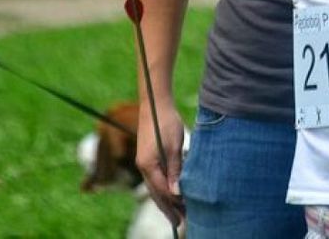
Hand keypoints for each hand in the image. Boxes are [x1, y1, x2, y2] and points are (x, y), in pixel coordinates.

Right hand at [136, 99, 185, 226]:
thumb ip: (175, 170)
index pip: (161, 191)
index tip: (185, 216)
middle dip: (168, 209)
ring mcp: (144, 162)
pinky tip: (171, 194)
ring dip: (166, 201)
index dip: (173, 205)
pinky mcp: (148, 158)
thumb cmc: (166, 122)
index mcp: (148, 165)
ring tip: (177, 214)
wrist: (156, 104)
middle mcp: (144, 167)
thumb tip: (177, 193)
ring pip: (155, 188)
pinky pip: (155, 179)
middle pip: (156, 194)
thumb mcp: (173, 147)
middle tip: (180, 223)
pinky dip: (163, 189)